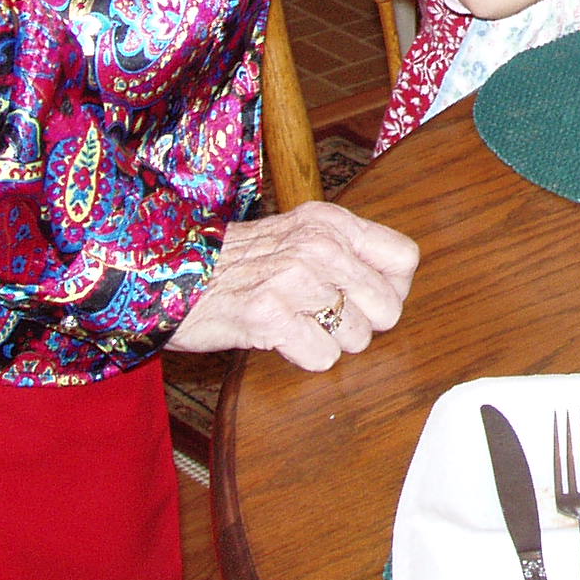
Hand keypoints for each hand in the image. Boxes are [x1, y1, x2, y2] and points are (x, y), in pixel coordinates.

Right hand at [169, 201, 418, 371]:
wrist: (175, 275)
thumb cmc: (242, 263)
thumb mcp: (300, 235)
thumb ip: (348, 250)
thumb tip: (397, 286)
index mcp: (331, 222)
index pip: (405, 258)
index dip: (394, 288)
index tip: (367, 299)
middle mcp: (318, 245)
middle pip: (388, 307)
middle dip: (362, 324)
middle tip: (325, 317)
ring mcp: (293, 279)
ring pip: (358, 337)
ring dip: (331, 342)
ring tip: (297, 324)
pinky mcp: (269, 315)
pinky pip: (322, 357)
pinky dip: (304, 357)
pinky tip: (281, 338)